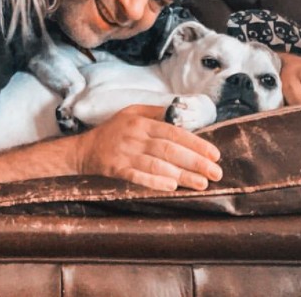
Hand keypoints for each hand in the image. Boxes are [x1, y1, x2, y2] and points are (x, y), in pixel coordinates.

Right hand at [75, 105, 221, 191]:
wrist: (84, 149)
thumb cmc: (113, 131)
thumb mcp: (132, 113)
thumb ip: (156, 113)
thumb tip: (183, 115)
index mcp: (141, 122)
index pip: (174, 132)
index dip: (196, 143)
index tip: (214, 154)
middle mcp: (134, 136)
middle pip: (169, 149)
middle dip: (195, 162)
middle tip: (216, 173)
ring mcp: (125, 153)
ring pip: (157, 164)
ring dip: (181, 175)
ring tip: (202, 183)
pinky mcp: (116, 169)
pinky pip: (138, 176)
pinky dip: (155, 181)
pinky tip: (171, 186)